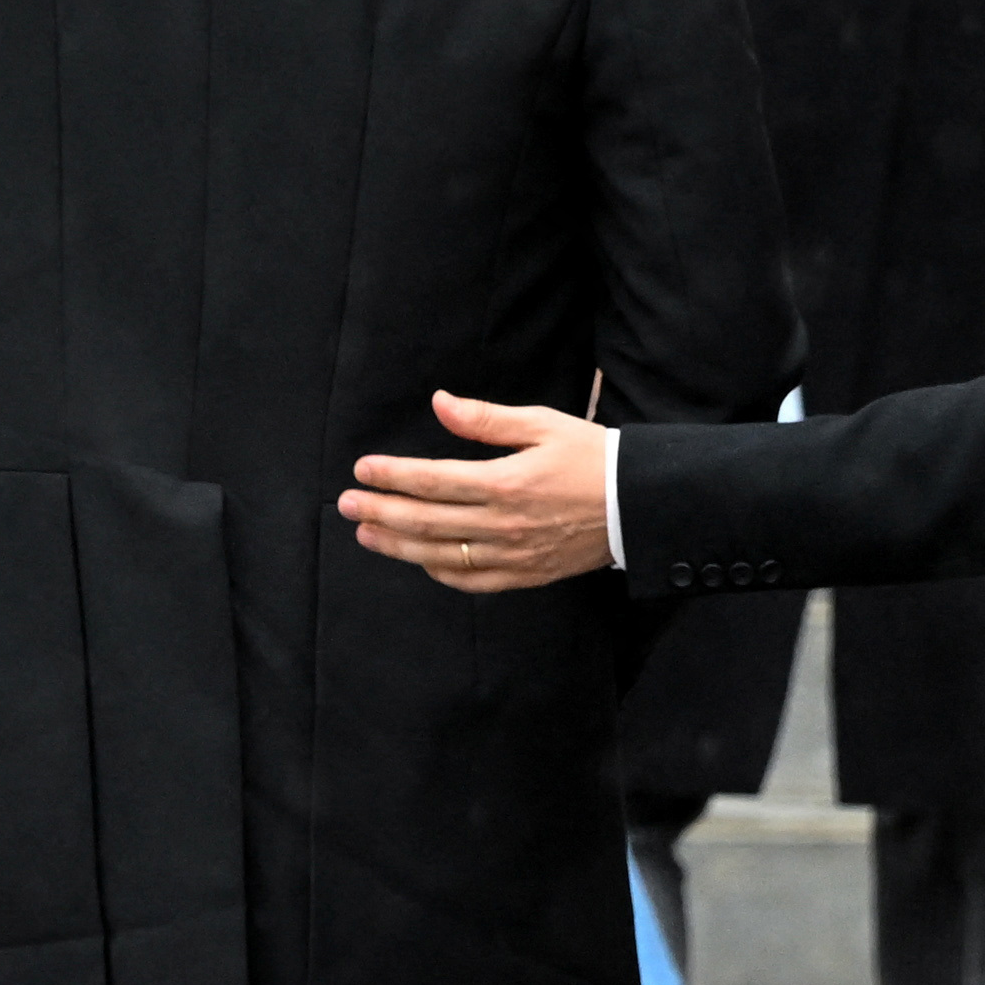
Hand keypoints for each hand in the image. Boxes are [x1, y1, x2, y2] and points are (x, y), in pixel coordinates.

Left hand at [340, 390, 611, 592]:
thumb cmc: (592, 456)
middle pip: (425, 521)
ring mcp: (512, 555)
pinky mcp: (525, 575)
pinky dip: (439, 572)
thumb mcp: (542, 424)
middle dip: (380, 511)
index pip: (431, 480)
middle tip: (346, 504)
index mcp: (505, 482)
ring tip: (366, 533)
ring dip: (397, 545)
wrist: (638, 504)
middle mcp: (503, 523)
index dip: (392, 475)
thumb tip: (440, 403)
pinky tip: (418, 560)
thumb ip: (485, 419)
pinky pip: (472, 580)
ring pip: (440, 555)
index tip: (362, 469)